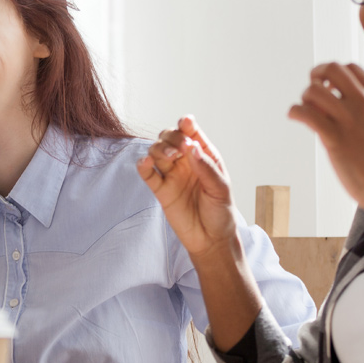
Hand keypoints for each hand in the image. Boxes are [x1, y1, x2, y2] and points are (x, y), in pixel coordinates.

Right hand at [136, 116, 238, 260]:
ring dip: (159, 149)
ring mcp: (171, 175)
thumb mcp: (220, 189)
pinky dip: (143, 165)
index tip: (185, 123)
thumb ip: (206, 168)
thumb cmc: (220, 212)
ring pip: (156, 151)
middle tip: (180, 149)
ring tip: (169, 157)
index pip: (191, 133)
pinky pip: (147, 174)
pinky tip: (145, 162)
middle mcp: (185, 162)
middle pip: (170, 138)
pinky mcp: (161, 190)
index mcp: (203, 156)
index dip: (186, 125)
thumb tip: (191, 147)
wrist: (211, 240)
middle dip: (172, 137)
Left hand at [287, 63, 363, 222]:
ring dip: (304, 99)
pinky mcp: (335, 138)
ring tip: (306, 112)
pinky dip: (294, 112)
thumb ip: (361, 107)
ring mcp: (350, 119)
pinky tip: (295, 117)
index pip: (350, 68)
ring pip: (314, 90)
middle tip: (311, 93)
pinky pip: (305, 113)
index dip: (332, 74)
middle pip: (332, 68)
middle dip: (316, 76)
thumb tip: (328, 99)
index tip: (327, 86)